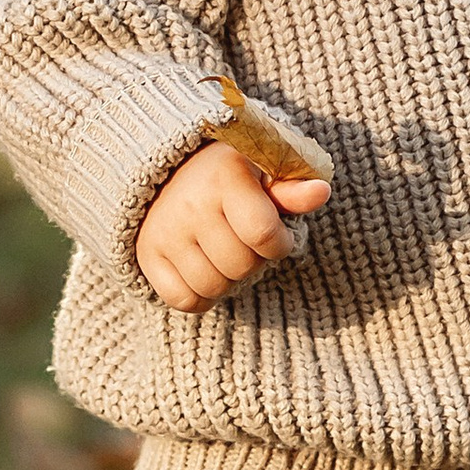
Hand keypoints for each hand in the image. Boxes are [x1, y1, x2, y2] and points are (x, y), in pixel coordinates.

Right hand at [135, 143, 330, 313]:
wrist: (168, 168)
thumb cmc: (231, 175)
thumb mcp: (265, 172)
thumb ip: (293, 188)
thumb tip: (321, 192)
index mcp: (225, 176)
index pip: (263, 234)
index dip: (279, 244)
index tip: (275, 234)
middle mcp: (191, 203)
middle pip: (240, 266)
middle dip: (254, 261)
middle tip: (245, 242)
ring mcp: (165, 231)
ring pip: (213, 288)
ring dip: (228, 280)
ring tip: (226, 254)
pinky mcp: (147, 254)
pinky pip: (183, 300)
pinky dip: (201, 297)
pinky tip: (206, 271)